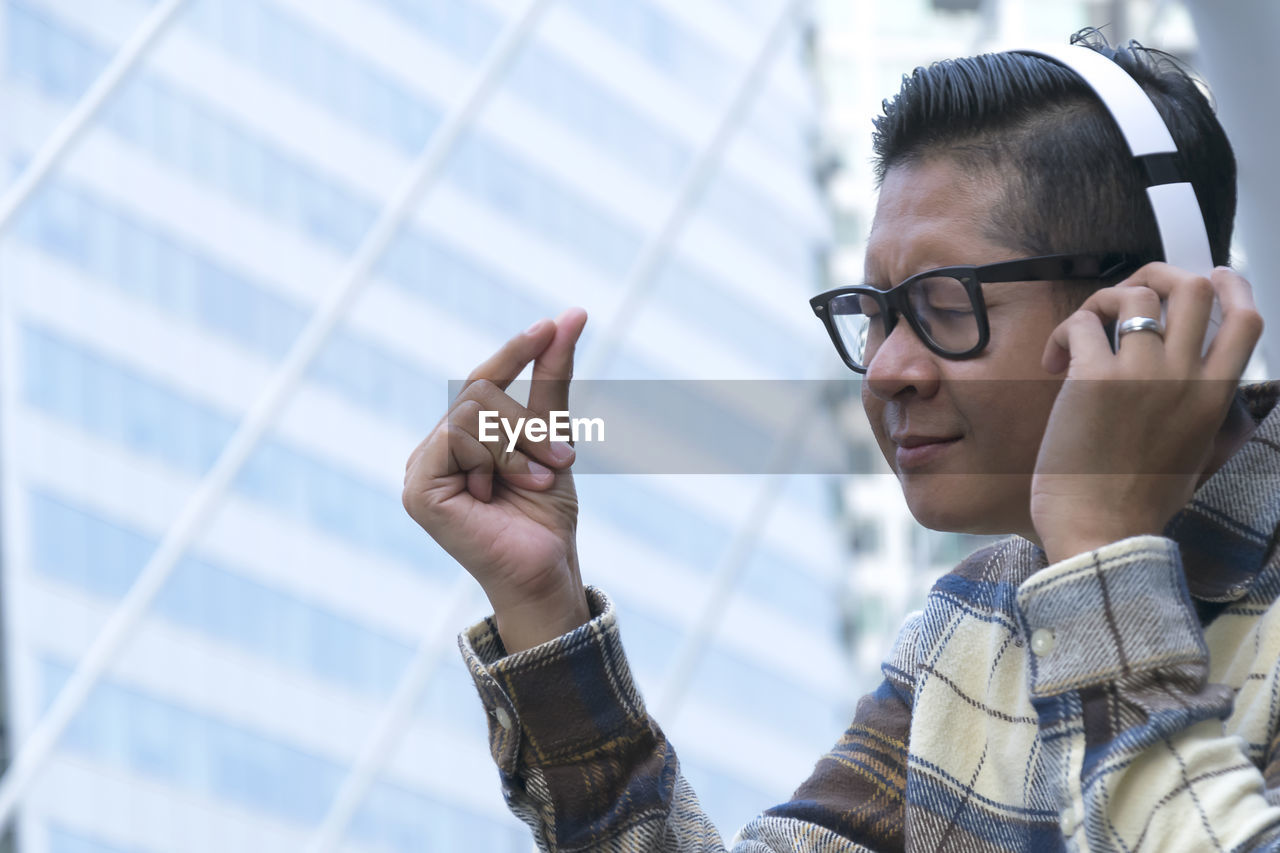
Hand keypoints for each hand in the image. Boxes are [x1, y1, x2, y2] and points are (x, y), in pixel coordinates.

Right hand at [403, 308, 590, 652]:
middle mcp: (431, 451)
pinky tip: (501, 491)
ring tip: (538, 480)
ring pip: (472, 414)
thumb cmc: (545, 512)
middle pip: (479, 394)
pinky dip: (496, 459)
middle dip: (528, 423)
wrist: (546, 570)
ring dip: (519, 445)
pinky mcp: (418, 489)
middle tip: (561, 459)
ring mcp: (418, 470)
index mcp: (456, 440)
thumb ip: (551, 378)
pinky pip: (459, 439)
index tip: (556, 323)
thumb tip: (571, 317)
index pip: (482, 382)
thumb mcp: (551, 433)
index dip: (516, 352)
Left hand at [1032, 264, 1262, 563]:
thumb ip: (1193, 405)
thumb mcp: (1189, 450)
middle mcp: (1186, 377)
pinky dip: (1063, 333)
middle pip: (1191, 289)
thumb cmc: (1133, 502)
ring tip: (1079, 336)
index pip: (1244, 321)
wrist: (1099, 532)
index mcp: (1215, 397)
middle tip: (1121, 297)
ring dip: (1100, 303)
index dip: (1231, 286)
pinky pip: (1081, 324)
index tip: (1211, 275)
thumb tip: (1175, 369)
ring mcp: (1142, 374)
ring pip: (1134, 294)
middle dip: (1155, 276)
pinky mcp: (1094, 379)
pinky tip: (1053, 363)